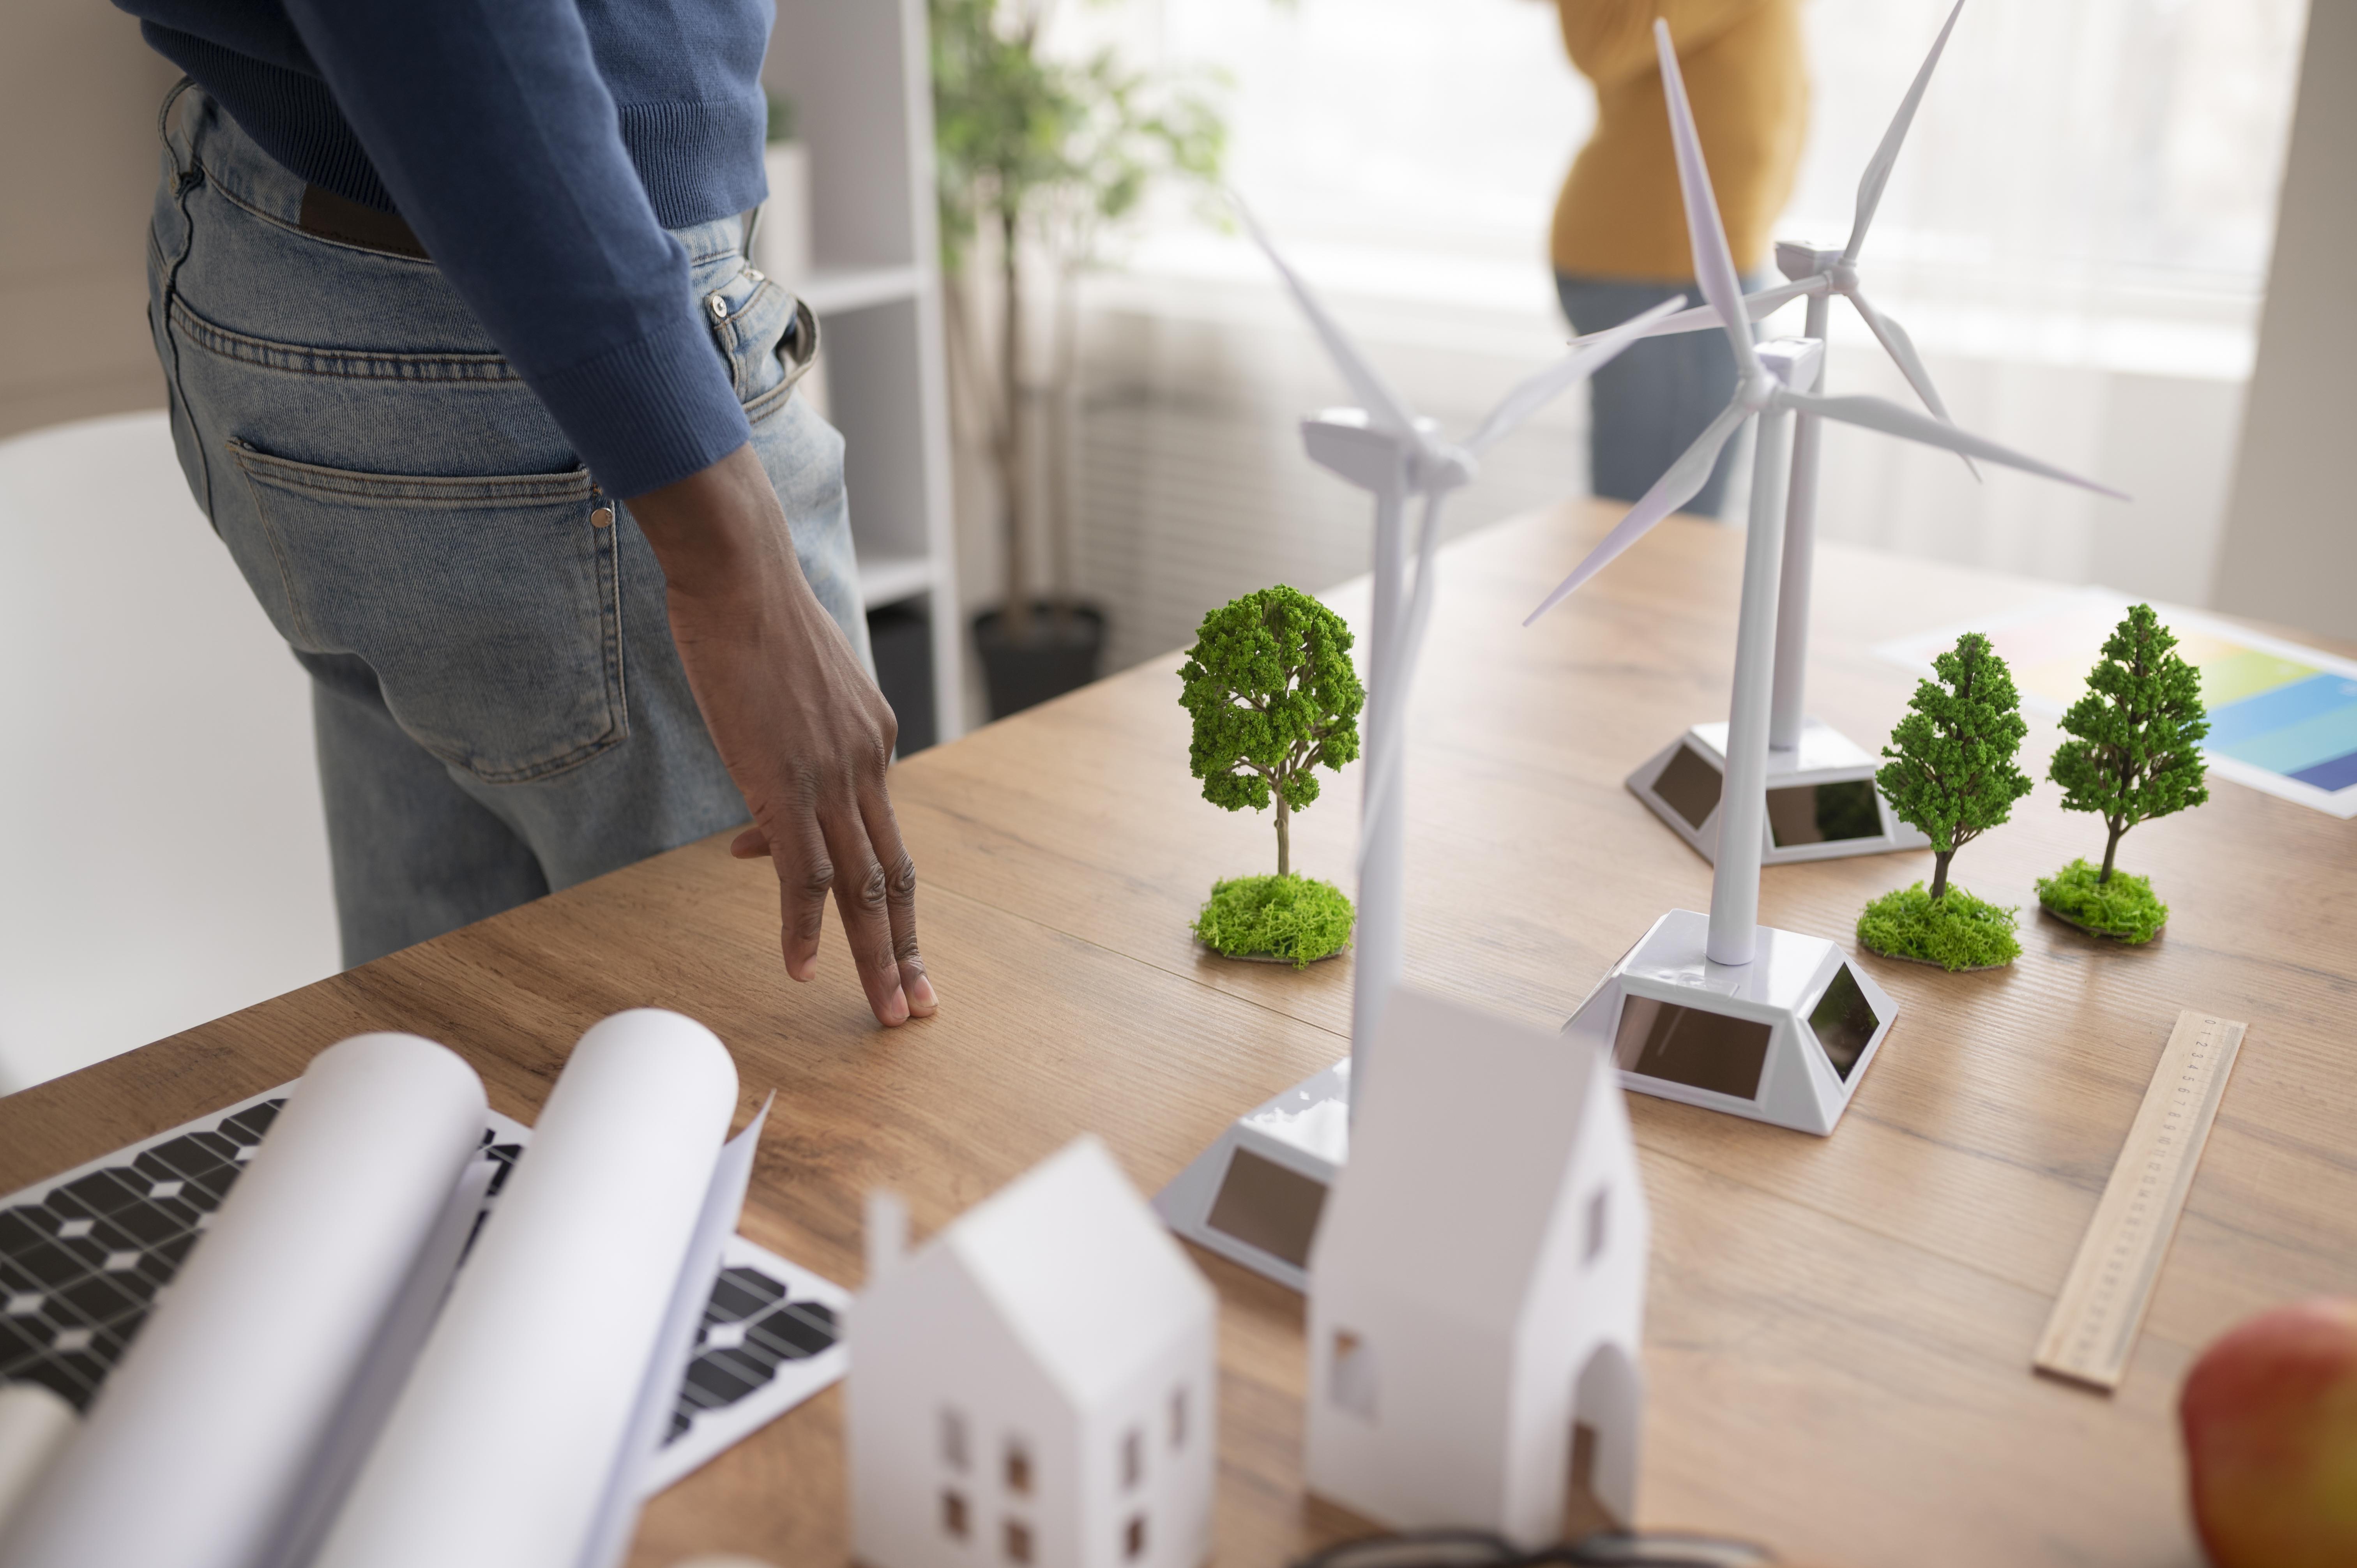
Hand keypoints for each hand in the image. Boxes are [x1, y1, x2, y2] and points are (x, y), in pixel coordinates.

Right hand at [629, 445, 936, 1025]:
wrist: (742, 576)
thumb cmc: (755, 623)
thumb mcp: (788, 696)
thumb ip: (791, 752)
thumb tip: (758, 826)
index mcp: (876, 738)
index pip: (873, 828)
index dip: (867, 883)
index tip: (878, 933)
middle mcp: (868, 764)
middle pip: (894, 875)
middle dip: (907, 947)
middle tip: (920, 1003)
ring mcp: (832, 778)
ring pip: (863, 888)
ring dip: (874, 958)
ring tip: (886, 1012)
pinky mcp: (786, 786)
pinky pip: (803, 876)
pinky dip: (803, 930)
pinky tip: (802, 970)